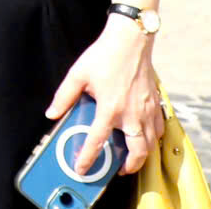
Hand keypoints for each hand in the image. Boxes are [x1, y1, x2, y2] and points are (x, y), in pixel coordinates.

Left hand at [47, 20, 161, 175]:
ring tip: (132, 158)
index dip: (88, 158)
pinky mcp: (156, 104)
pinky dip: (153, 140)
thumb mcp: (77, 74)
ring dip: (142, 156)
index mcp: (110, 108)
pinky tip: (145, 138)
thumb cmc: (104, 56)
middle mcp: (132, 114)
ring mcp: (147, 111)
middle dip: (128, 166)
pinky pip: (159, 130)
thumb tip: (52, 114)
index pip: (97, 141)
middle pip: (136, 152)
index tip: (82, 169)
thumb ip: (64, 96)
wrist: (131, 40)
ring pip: (150, 145)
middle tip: (118, 169)